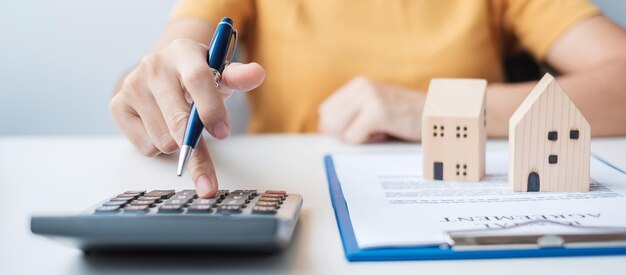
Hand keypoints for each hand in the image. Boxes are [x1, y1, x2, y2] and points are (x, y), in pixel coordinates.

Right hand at [109, 39, 264, 197]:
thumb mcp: (220, 75)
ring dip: (177, 142)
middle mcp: (153, 65)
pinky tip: (161, 127)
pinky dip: (160, 147)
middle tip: (202, 141)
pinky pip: (147, 147)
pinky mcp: (118, 107)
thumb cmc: (197, 78)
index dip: (212, 110)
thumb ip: (239, 78)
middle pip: (178, 119)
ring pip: (163, 140)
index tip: (223, 133)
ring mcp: (132, 86)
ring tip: (178, 123)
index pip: (198, 79)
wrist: (164, 75)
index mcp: (183, 52)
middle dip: (195, 140)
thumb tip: (258, 74)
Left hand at [318, 77, 424, 142]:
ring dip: (358, 137)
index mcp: (358, 84)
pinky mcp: (377, 111)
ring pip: (339, 130)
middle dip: (347, 132)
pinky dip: (369, 141)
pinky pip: (353, 137)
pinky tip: (386, 131)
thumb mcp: (375, 108)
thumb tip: (323, 129)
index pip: (325, 112)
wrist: (437, 116)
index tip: (363, 126)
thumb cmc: (406, 118)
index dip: (339, 127)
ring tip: (380, 129)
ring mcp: (369, 97)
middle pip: (328, 121)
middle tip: (373, 129)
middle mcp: (361, 86)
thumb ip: (350, 114)